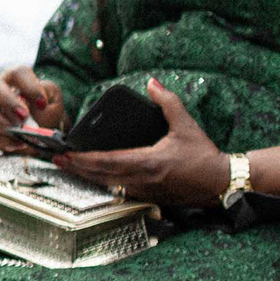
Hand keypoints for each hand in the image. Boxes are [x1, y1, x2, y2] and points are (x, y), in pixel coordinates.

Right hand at [0, 66, 66, 152]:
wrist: (41, 134)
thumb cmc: (46, 113)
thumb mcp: (54, 102)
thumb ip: (48, 97)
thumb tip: (35, 105)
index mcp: (15, 79)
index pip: (17, 73)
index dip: (29, 88)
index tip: (42, 104)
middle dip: (8, 102)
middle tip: (24, 117)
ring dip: (3, 124)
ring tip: (21, 134)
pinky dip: (5, 141)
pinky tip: (20, 143)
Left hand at [56, 79, 226, 206]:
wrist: (221, 182)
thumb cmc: (204, 155)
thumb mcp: (186, 124)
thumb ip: (167, 102)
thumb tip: (152, 83)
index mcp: (148, 161)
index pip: (107, 160)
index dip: (83, 158)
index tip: (66, 152)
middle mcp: (143, 179)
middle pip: (100, 175)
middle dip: (76, 168)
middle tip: (58, 159)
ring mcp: (145, 191)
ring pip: (108, 186)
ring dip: (86, 177)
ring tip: (69, 167)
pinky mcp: (149, 197)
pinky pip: (120, 192)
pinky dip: (103, 184)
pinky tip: (93, 178)